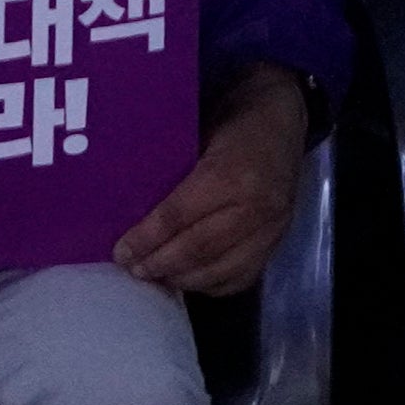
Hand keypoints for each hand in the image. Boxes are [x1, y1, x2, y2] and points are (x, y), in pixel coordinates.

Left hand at [113, 64, 316, 295]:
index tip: (121, 252)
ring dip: (184, 280)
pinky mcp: (279, 242)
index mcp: (229, 174)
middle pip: (200, 249)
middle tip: (132, 270)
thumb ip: (170, 166)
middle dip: (161, 265)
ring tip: (154, 279)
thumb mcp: (196, 129)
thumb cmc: (230, 119)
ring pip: (223, 270)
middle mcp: (254, 208)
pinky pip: (244, 276)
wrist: (283, 120)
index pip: (179, 215)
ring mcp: (272, 230)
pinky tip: (188, 281)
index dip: (147, 238)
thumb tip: (125, 202)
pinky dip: (213, 285)